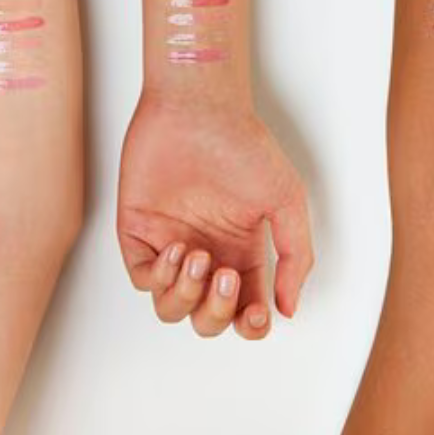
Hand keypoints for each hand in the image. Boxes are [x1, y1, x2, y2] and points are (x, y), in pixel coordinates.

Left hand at [117, 92, 313, 338]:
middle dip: (217, 311)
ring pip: (171, 307)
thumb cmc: (242, 144)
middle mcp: (207, 251)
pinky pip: (143, 279)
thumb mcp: (285, 198)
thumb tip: (290, 307)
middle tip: (225, 276)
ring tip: (198, 257)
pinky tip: (175, 248)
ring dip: (186, 295)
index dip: (250, 324)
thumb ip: (294, 255)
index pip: (245, 307)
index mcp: (242, 247)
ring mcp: (171, 242)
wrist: (198, 110)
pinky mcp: (139, 232)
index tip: (257, 313)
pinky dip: (159, 276)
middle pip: (207, 317)